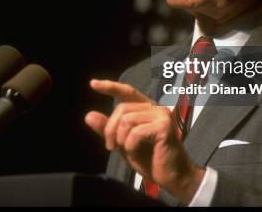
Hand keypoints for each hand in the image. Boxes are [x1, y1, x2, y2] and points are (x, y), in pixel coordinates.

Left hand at [84, 79, 205, 204]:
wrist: (172, 177)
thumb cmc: (149, 159)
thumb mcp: (123, 143)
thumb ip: (108, 129)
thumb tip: (88, 115)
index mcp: (146, 109)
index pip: (127, 91)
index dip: (110, 86)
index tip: (92, 84)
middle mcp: (155, 108)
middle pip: (122, 108)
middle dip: (110, 129)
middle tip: (110, 146)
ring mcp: (161, 115)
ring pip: (127, 120)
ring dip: (121, 139)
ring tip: (126, 150)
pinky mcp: (164, 127)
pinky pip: (136, 132)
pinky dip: (130, 145)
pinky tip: (136, 153)